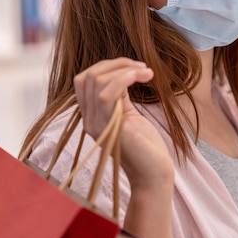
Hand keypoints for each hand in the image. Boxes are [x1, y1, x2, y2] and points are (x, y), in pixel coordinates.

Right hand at [73, 58, 173, 191]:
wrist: (153, 174)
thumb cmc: (147, 146)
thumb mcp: (130, 115)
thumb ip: (120, 97)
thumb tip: (123, 72)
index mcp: (92, 115)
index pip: (84, 80)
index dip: (107, 66)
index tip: (134, 68)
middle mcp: (89, 119)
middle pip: (88, 75)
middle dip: (116, 63)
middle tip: (142, 68)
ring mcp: (97, 124)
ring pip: (96, 81)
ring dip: (124, 69)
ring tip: (146, 73)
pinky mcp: (110, 127)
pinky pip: (107, 94)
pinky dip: (125, 78)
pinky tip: (142, 77)